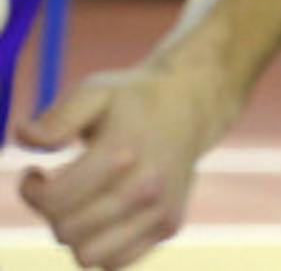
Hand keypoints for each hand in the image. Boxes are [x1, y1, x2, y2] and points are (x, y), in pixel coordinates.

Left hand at [16, 66, 225, 268]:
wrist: (191, 105)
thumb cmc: (132, 99)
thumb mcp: (94, 92)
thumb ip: (57, 118)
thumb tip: (23, 137)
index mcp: (123, 153)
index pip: (54, 199)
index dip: (30, 190)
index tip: (35, 173)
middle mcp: (146, 186)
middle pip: (66, 231)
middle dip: (50, 213)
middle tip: (57, 188)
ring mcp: (160, 210)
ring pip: (90, 256)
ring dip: (74, 235)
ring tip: (79, 206)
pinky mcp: (169, 226)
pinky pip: (117, 262)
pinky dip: (100, 248)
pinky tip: (100, 217)